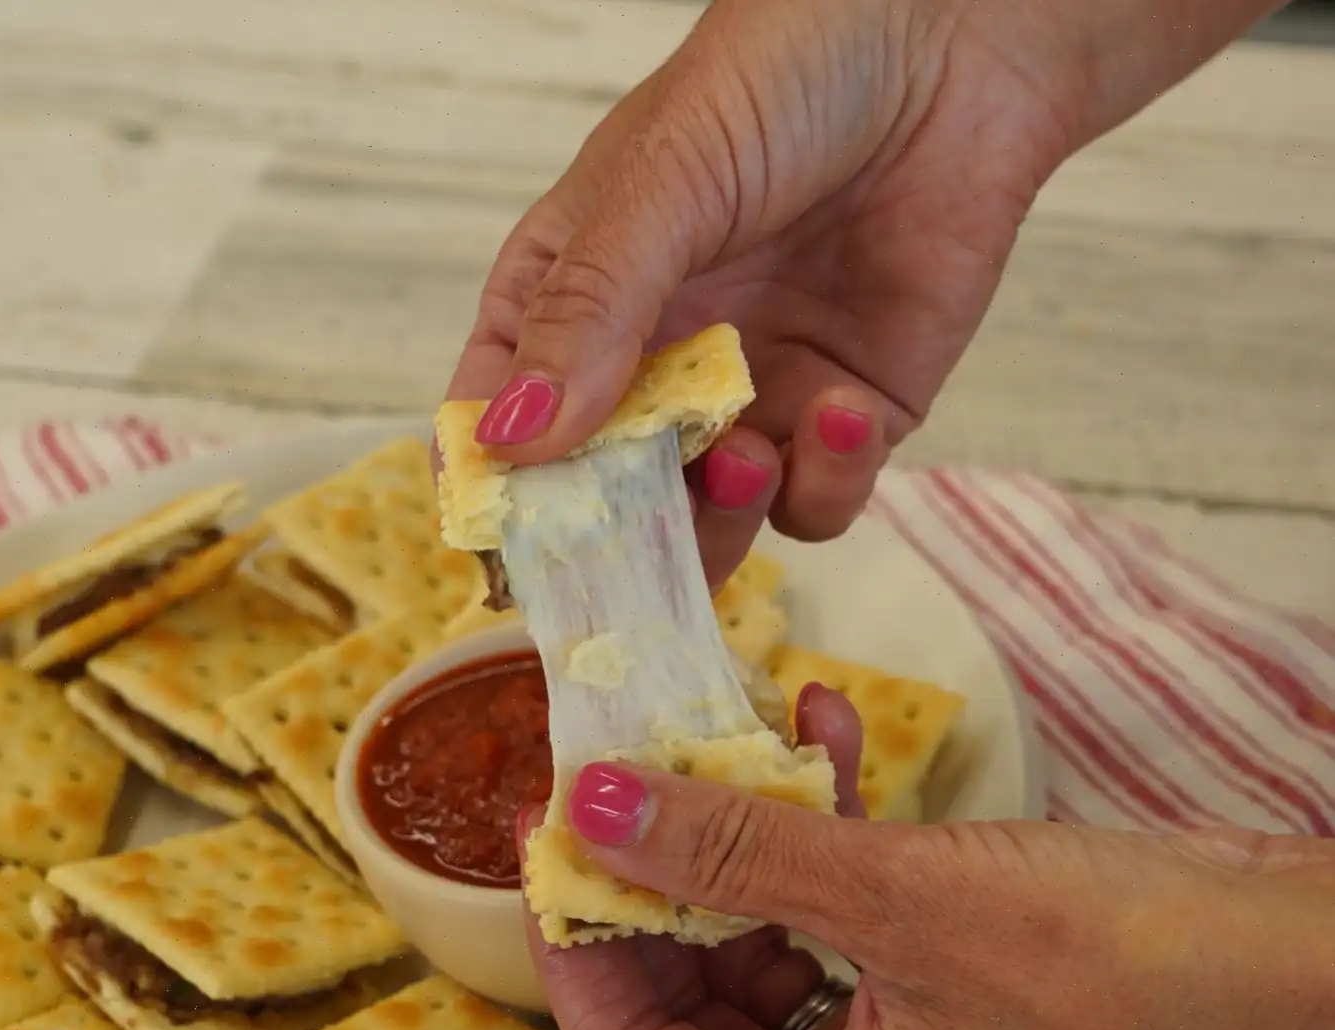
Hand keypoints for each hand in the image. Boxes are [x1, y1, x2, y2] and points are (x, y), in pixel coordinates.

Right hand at [442, 0, 1283, 586]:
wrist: (955, 41)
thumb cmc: (783, 74)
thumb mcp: (662, 181)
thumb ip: (590, 310)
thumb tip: (515, 439)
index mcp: (574, 296)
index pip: (503, 411)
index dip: (497, 483)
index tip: (503, 541)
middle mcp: (654, 360)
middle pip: (605, 493)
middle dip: (614, 533)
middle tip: (624, 555)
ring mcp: (751, 394)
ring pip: (710, 521)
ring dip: (720, 516)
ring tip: (742, 458)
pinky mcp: (846, 415)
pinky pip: (818, 498)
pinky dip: (826, 478)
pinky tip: (843, 409)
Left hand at [521, 709, 1334, 1029]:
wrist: (1285, 948)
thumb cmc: (1120, 965)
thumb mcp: (900, 901)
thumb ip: (735, 851)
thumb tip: (592, 806)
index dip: (577, 955)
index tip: (551, 839)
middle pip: (689, 989)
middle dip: (662, 865)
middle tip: (630, 762)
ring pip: (758, 927)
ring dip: (746, 821)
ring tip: (734, 718)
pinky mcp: (927, 970)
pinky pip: (835, 899)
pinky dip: (822, 816)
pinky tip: (821, 722)